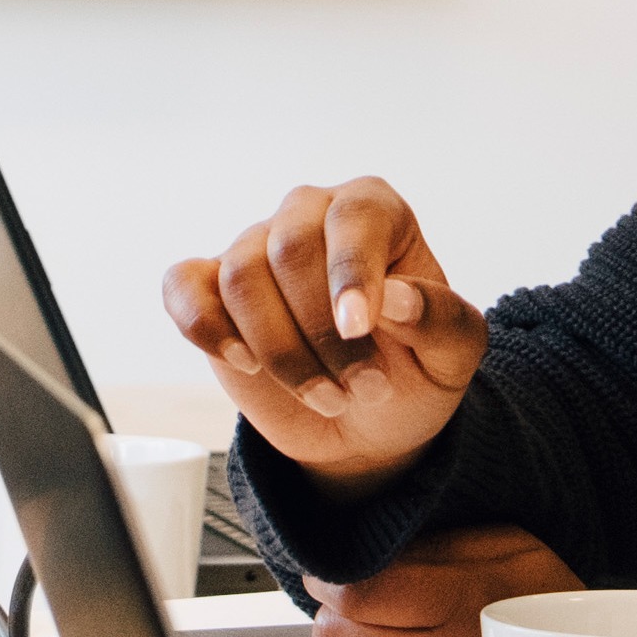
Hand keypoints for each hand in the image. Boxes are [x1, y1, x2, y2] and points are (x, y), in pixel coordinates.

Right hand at [158, 177, 487, 490]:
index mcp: (373, 211)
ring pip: (243, 279)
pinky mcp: (210, 289)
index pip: (354, 218)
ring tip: (328, 397)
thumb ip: (439, 320)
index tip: (357, 328)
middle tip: (360, 389)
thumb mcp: (453, 355)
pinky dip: (205, 325)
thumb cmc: (414, 373)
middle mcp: (308, 215)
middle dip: (322, 333)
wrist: (366, 425)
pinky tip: (244, 362)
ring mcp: (254, 248)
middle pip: (291, 249)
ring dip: (281, 352)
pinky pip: (183, 287)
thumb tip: (395, 298)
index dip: (352, 272)